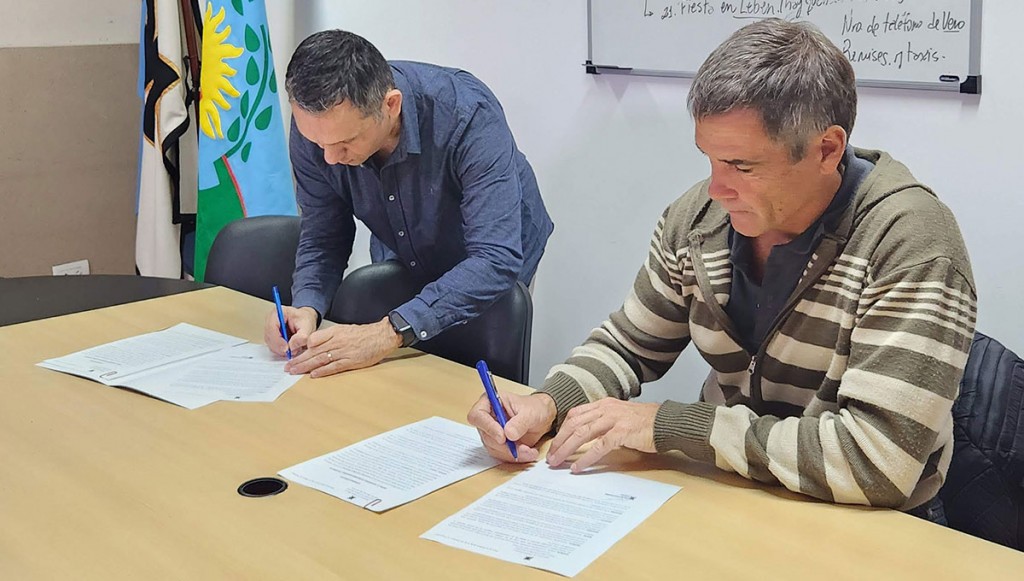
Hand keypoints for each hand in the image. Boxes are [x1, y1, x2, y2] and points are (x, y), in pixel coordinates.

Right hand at [265, 306, 317, 356]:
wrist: (305, 321)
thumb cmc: (304, 320)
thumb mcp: (307, 326)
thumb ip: (301, 337)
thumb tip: (291, 346)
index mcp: (277, 313)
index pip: (271, 328)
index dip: (278, 340)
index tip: (287, 348)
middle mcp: (270, 321)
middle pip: (269, 338)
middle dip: (280, 347)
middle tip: (292, 351)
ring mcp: (269, 330)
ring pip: (271, 345)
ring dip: (281, 350)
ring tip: (294, 348)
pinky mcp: (271, 338)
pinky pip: (273, 348)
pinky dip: (282, 351)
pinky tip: (290, 348)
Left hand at [284, 317, 400, 377]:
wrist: (381, 336)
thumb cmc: (363, 334)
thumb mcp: (344, 329)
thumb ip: (328, 336)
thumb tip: (313, 344)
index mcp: (335, 332)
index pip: (313, 340)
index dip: (300, 348)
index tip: (291, 354)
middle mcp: (337, 341)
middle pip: (313, 351)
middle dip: (299, 359)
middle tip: (288, 366)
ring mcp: (344, 351)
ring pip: (320, 359)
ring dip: (306, 366)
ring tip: (295, 371)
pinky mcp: (351, 361)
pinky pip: (333, 367)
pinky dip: (322, 371)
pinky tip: (313, 374)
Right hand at [467, 392, 556, 462]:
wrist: (542, 417)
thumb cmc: (534, 408)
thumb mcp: (530, 412)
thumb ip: (519, 422)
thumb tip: (508, 434)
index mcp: (490, 402)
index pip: (477, 415)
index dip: (488, 427)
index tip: (502, 437)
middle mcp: (487, 418)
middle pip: (485, 436)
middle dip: (504, 445)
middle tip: (521, 447)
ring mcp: (491, 432)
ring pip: (493, 448)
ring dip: (511, 453)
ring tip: (528, 450)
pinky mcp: (498, 444)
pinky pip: (501, 455)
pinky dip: (514, 456)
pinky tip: (527, 453)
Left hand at [546, 399, 658, 472]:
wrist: (666, 423)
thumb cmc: (645, 423)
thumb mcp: (620, 417)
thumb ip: (603, 422)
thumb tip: (586, 437)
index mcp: (604, 404)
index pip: (575, 415)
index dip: (562, 430)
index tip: (554, 444)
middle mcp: (606, 409)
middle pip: (574, 424)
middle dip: (559, 441)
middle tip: (551, 457)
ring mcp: (614, 419)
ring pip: (582, 434)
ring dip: (567, 449)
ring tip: (558, 462)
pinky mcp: (622, 432)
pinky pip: (598, 446)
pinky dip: (586, 458)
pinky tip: (578, 467)